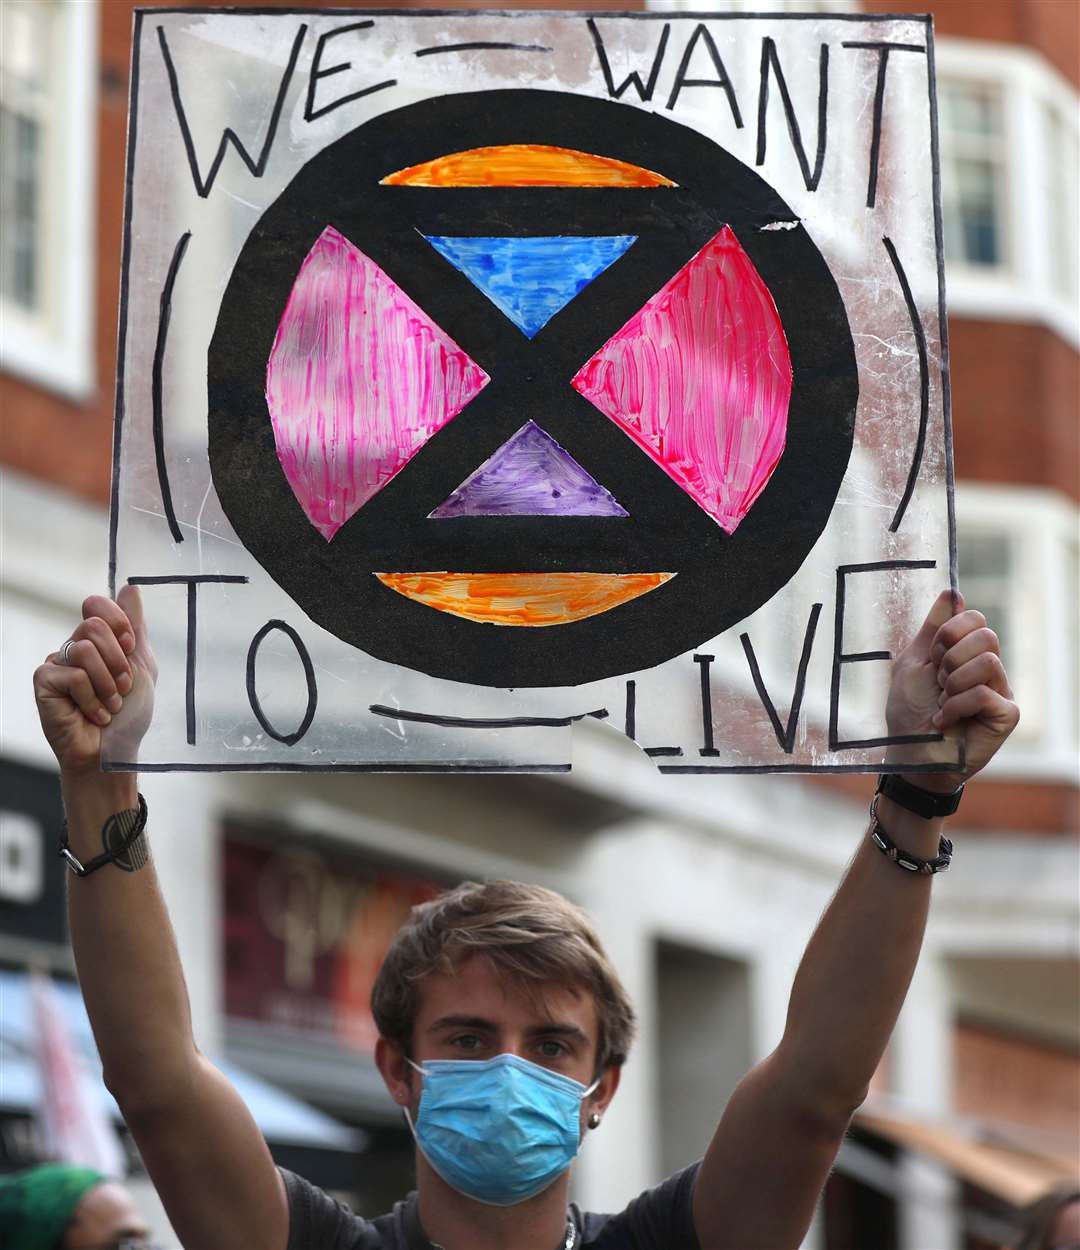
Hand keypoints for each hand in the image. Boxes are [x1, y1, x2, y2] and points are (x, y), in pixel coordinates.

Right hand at [34, 585, 156, 775]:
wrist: (114, 751)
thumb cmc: (129, 714)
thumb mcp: (141, 666)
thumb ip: (135, 627)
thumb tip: (131, 587)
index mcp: (97, 640)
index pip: (96, 604)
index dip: (118, 622)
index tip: (131, 647)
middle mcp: (73, 647)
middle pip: (94, 625)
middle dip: (118, 661)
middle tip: (123, 687)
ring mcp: (56, 663)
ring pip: (83, 649)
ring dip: (107, 683)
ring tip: (110, 704)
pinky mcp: (43, 682)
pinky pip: (73, 675)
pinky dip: (92, 698)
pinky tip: (93, 714)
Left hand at [885, 589, 1018, 792]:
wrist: (907, 751)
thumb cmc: (908, 711)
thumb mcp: (914, 662)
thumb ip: (933, 628)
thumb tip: (953, 592)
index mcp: (967, 653)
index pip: (975, 618)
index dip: (949, 633)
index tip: (933, 657)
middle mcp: (989, 669)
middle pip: (986, 635)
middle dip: (950, 658)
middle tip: (938, 683)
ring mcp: (1001, 691)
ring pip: (987, 661)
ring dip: (953, 683)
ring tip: (942, 702)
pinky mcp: (1006, 715)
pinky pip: (984, 693)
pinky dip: (955, 706)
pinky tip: (945, 720)